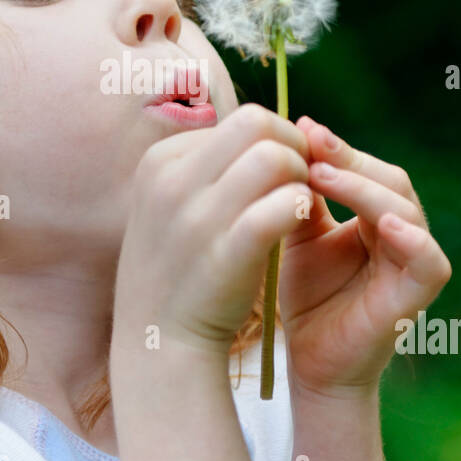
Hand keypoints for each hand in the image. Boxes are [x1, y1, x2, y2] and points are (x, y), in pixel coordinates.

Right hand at [113, 104, 311, 357]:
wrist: (158, 342)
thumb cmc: (179, 268)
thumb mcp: (174, 204)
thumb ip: (211, 165)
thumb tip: (266, 132)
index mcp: (160, 160)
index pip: (241, 119)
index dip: (277, 140)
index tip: (284, 173)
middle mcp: (171, 179)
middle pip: (257, 124)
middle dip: (294, 147)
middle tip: (302, 181)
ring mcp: (195, 216)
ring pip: (274, 158)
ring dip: (301, 177)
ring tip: (300, 204)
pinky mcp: (225, 252)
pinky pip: (282, 205)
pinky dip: (300, 206)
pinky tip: (300, 222)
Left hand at [277, 116, 452, 397]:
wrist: (310, 362)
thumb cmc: (306, 298)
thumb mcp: (296, 235)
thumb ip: (301, 194)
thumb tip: (292, 134)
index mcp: (375, 215)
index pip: (366, 168)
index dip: (337, 147)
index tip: (300, 127)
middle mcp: (401, 233)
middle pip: (389, 180)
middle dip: (349, 159)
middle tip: (311, 143)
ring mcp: (412, 262)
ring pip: (405, 210)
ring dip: (365, 189)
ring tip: (323, 175)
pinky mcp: (417, 295)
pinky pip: (429, 261)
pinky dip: (411, 240)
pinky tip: (381, 224)